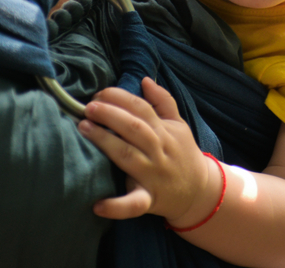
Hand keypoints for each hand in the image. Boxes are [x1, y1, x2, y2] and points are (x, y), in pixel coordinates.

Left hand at [78, 77, 219, 225]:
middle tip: (89, 107)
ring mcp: (153, 175)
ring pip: (128, 156)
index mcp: (164, 130)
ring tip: (84, 128)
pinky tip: (97, 205)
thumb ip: (163, 101)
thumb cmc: (183, 154)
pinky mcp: (149, 199)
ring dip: (105, 141)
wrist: (200, 192)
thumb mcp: (179, 124)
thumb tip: (145, 79)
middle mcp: (158, 150)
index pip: (141, 108)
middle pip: (134, 128)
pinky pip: (133, 203)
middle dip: (110, 114)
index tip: (99, 93)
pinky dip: (116, 206)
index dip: (119, 98)